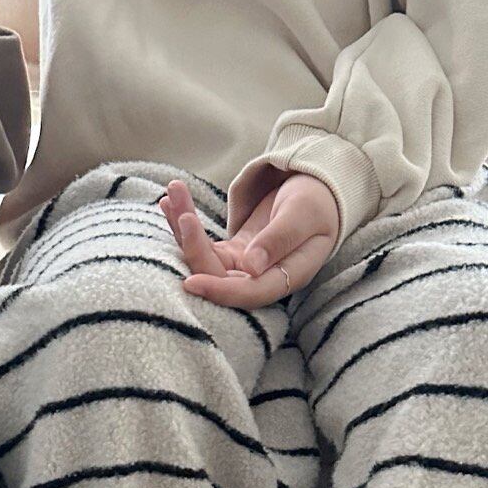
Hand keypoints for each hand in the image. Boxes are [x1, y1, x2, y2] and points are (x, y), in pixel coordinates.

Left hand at [160, 174, 339, 307]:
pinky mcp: (231, 254)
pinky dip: (185, 223)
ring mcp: (243, 268)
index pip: (248, 294)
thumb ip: (279, 239)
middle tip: (180, 211)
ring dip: (183, 229)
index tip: (190, 282)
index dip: (218, 291)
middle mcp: (261, 279)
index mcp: (286, 277)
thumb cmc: (317, 203)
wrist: (318, 194)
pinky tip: (170, 201)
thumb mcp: (303, 214)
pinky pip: (203, 244)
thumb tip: (251, 267)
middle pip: (218, 276)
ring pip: (204, 258)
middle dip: (193, 246)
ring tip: (171, 196)